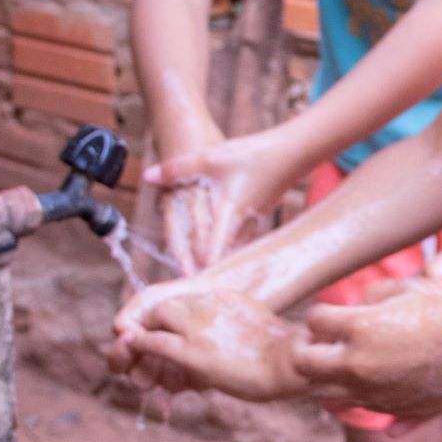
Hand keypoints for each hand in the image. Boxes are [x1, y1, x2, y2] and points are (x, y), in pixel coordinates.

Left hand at [109, 291, 308, 402]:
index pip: (188, 299)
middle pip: (169, 303)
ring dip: (148, 329)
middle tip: (150, 333)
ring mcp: (200, 327)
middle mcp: (210, 305)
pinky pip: (156, 342)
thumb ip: (236, 319)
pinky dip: (142, 344)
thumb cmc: (281, 352)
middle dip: (157, 318)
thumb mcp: (255, 321)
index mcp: (226, 297)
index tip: (171, 326)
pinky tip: (136, 348)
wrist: (288, 363)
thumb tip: (233, 328)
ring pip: (159, 316)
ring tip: (142, 342)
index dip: (176, 314)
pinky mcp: (192, 352)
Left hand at [150, 129, 303, 270]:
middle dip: (206, 271)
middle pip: (222, 254)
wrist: (293, 151)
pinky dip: (231, 250)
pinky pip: (242, 240)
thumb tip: (148, 176)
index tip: (190, 284)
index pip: (213, 246)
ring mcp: (253, 221)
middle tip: (190, 290)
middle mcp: (242, 222)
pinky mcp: (260, 216)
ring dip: (219, 262)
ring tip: (203, 279)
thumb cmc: (253, 154)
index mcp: (229, 210)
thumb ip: (179, 168)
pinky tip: (226, 256)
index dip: (201, 265)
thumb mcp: (212, 157)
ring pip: (233, 250)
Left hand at [293, 277, 441, 419]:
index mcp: (360, 327)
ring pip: (323, 393)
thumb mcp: (410, 285)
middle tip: (316, 338)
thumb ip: (373, 294)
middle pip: (304, 363)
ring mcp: (372, 392)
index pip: (314, 320)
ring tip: (336, 359)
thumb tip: (354, 306)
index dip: (319, 312)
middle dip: (305, 347)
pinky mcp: (389, 409)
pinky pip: (353, 406)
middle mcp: (358, 364)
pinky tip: (362, 376)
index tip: (328, 311)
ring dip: (323, 375)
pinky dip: (348, 392)